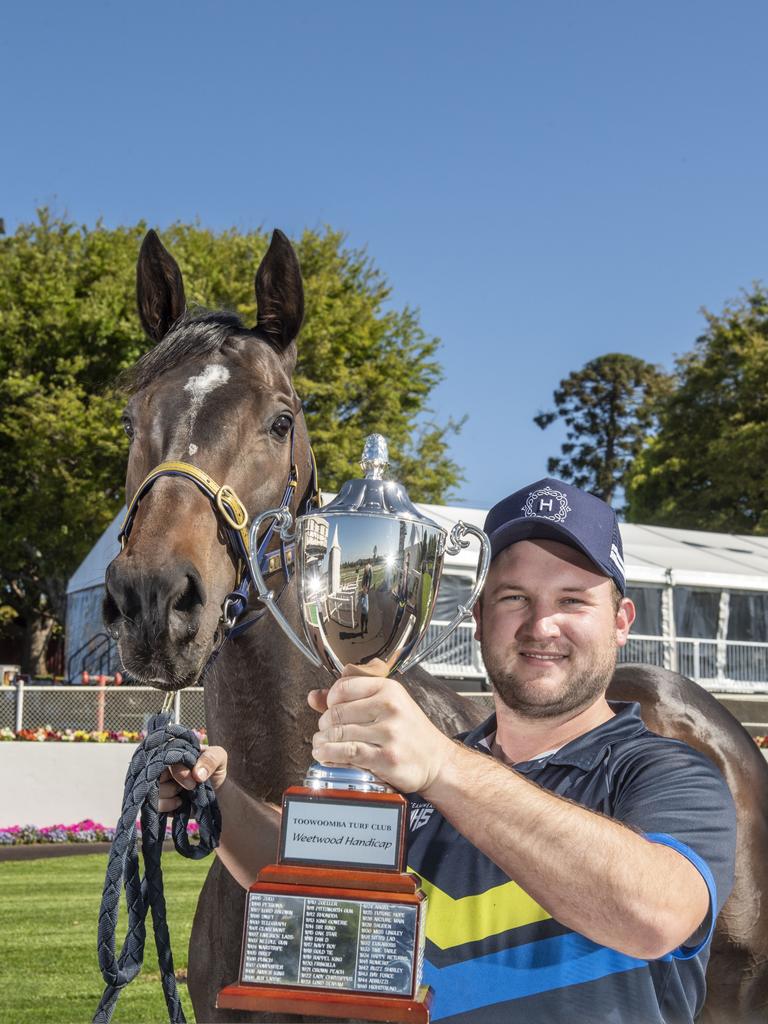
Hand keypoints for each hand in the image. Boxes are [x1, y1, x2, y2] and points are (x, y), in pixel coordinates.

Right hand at [158, 745, 227, 812]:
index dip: (178, 769)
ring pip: (151, 788)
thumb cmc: (215, 771)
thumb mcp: (219, 758)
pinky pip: (153, 804)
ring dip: (170, 794)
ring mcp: (158, 782)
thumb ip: (211, 758)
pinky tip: (179, 803)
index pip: (165, 754)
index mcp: (175, 751)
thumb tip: (197, 774)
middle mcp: (163, 765)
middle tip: (191, 786)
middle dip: (173, 783)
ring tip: (183, 794)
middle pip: (154, 772)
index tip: (194, 778)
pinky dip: (166, 805)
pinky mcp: (158, 799)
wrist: (216, 795)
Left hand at [308, 661, 456, 793]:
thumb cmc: (409, 731)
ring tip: (320, 745)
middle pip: (337, 712)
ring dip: (322, 741)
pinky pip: (347, 752)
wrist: (436, 761)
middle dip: (324, 724)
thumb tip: (313, 696)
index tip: (329, 709)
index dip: (329, 700)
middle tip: (324, 731)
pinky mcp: (386, 757)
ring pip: (339, 733)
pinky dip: (329, 755)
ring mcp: (389, 733)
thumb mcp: (386, 705)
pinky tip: (324, 755)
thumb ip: (350, 698)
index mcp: (389, 689)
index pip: (343, 687)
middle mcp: (390, 707)